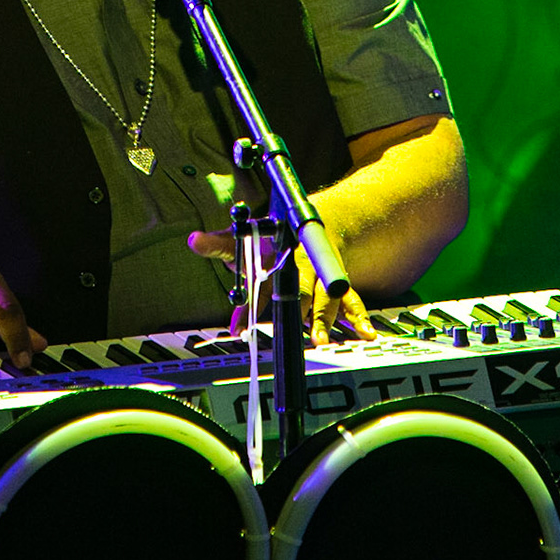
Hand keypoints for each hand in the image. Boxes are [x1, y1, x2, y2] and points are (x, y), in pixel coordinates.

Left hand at [186, 229, 376, 346]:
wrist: (322, 219)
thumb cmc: (278, 235)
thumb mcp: (250, 236)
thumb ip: (222, 243)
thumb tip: (193, 240)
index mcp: (276, 254)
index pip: (258, 281)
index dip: (247, 305)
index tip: (237, 326)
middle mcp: (301, 265)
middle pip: (296, 290)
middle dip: (292, 311)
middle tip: (288, 330)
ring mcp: (323, 275)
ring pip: (324, 298)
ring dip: (323, 320)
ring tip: (320, 340)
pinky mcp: (340, 286)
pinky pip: (351, 300)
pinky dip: (359, 318)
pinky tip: (365, 333)